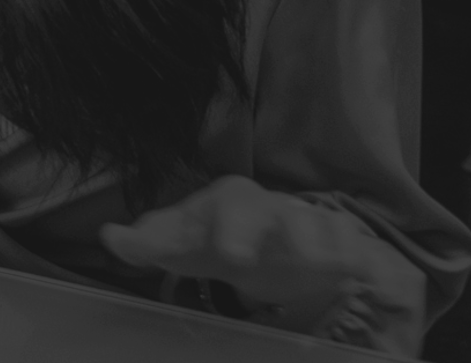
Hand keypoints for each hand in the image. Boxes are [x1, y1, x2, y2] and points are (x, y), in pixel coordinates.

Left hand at [101, 176, 391, 319]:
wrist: (253, 243)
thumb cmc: (208, 240)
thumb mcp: (176, 243)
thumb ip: (145, 241)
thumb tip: (112, 235)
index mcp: (228, 201)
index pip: (227, 208)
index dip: (231, 232)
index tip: (232, 258)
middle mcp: (269, 206)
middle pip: (280, 214)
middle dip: (287, 232)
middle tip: (298, 263)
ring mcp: (304, 221)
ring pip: (319, 226)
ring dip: (325, 245)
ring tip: (330, 266)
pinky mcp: (332, 242)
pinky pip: (348, 243)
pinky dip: (355, 254)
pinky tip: (358, 268)